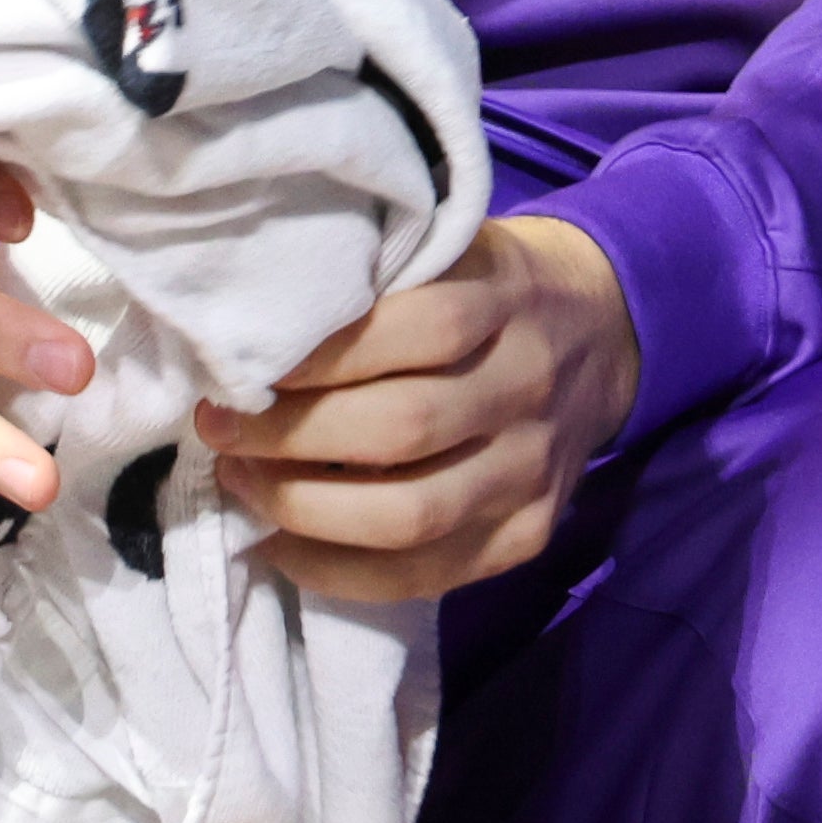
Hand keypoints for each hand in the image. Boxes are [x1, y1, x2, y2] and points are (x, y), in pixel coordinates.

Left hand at [197, 217, 639, 602]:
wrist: (602, 331)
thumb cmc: (488, 284)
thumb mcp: (450, 248)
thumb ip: (376, 275)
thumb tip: (252, 320)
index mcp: (502, 302)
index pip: (409, 332)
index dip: (315, 358)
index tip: (239, 365)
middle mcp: (525, 389)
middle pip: (401, 429)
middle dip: (288, 437)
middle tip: (219, 426)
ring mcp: (532, 472)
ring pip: (412, 513)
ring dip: (304, 507)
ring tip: (240, 481)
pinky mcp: (530, 535)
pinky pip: (429, 575)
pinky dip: (342, 571)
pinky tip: (280, 546)